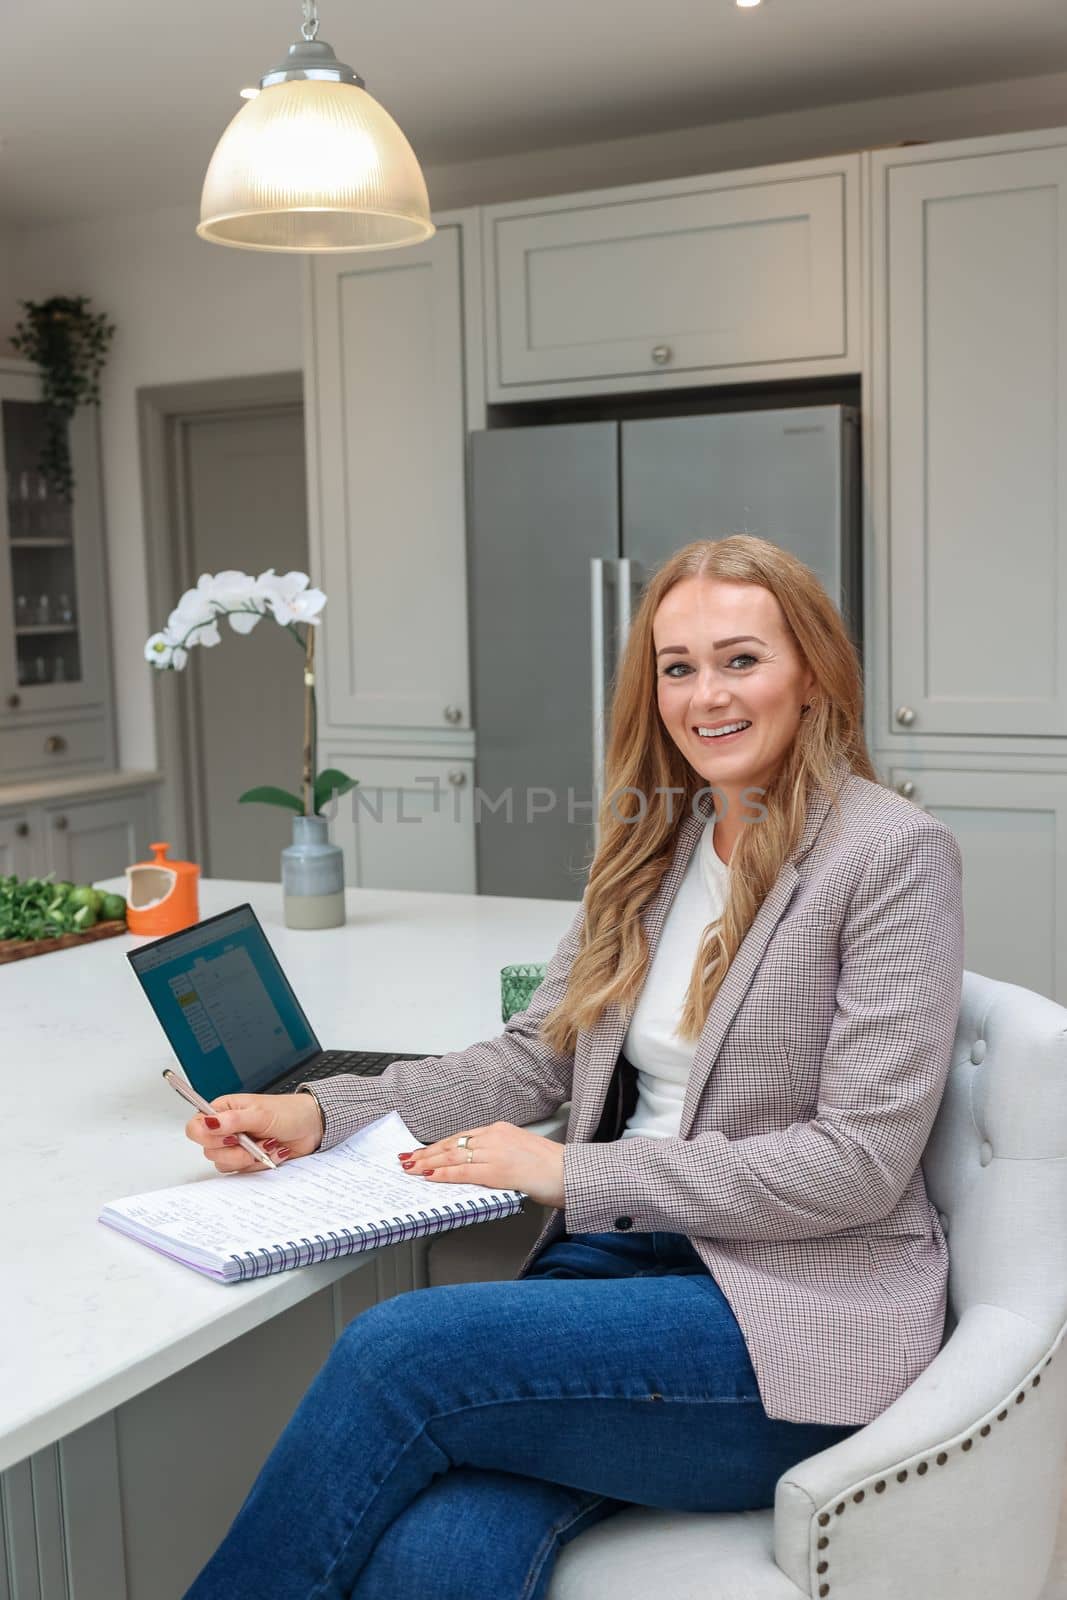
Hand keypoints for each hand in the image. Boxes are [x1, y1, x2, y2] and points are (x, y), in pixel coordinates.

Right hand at [184, 1092, 323, 1173]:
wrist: (312, 1127)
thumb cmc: (289, 1112)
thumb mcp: (260, 1113)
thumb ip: (232, 1120)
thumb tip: (208, 1122)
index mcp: (223, 1111)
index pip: (196, 1127)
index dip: (207, 1136)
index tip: (229, 1136)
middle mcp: (226, 1129)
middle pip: (209, 1151)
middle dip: (236, 1150)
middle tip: (253, 1141)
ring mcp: (236, 1146)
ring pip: (225, 1164)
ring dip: (250, 1157)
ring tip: (267, 1144)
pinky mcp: (247, 1160)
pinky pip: (243, 1171)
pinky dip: (260, 1163)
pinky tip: (272, 1151)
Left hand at [399, 1121, 565, 1207]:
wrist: (569, 1172)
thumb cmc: (551, 1166)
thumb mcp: (521, 1152)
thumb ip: (498, 1156)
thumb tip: (477, 1169)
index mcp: (500, 1130)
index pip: (461, 1137)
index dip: (439, 1146)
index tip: (424, 1151)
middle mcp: (495, 1136)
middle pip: (452, 1144)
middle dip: (427, 1153)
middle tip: (407, 1159)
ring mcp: (495, 1152)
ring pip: (453, 1157)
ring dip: (428, 1164)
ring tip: (411, 1168)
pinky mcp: (497, 1170)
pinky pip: (464, 1173)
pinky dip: (444, 1175)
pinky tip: (430, 1178)